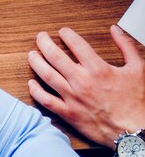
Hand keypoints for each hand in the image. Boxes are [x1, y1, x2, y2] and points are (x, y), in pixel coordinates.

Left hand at [28, 25, 144, 147]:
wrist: (137, 135)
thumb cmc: (137, 103)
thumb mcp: (138, 70)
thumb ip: (126, 47)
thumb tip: (115, 30)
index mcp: (98, 69)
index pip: (75, 43)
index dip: (66, 33)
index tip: (63, 32)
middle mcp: (82, 81)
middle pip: (54, 55)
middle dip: (44, 42)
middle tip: (40, 37)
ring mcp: (74, 98)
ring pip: (47, 75)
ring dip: (36, 62)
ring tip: (32, 54)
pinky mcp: (70, 114)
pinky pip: (46, 101)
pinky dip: (36, 91)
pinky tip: (32, 83)